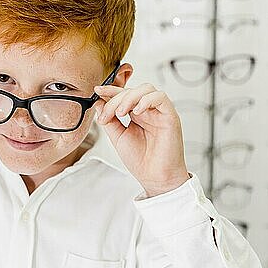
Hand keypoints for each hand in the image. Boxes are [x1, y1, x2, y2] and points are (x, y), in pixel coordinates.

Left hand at [93, 83, 189, 197]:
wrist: (154, 178)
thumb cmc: (140, 160)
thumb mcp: (118, 137)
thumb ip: (109, 120)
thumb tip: (99, 103)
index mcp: (136, 115)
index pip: (124, 94)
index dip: (110, 90)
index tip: (97, 91)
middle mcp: (148, 111)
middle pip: (132, 90)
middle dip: (115, 99)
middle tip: (107, 114)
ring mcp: (159, 113)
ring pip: (147, 89)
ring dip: (130, 97)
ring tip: (120, 113)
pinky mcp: (170, 116)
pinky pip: (161, 98)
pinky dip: (147, 100)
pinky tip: (136, 112)